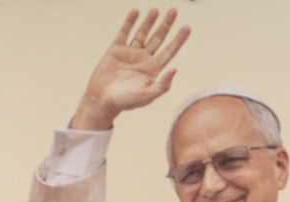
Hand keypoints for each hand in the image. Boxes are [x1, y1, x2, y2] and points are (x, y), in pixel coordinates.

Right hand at [69, 8, 191, 130]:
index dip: (178, 40)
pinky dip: (129, 22)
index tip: (187, 28)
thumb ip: (163, 85)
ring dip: (149, 21)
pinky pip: (124, 32)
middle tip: (173, 11)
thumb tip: (175, 69)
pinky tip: (136, 13)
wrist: (102, 101)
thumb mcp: (147, 96)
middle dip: (166, 25)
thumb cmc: (125, 102)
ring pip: (143, 33)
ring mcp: (130, 53)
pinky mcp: (116, 50)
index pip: (169, 51)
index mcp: (153, 69)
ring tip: (156, 11)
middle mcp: (143, 59)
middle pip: (158, 38)